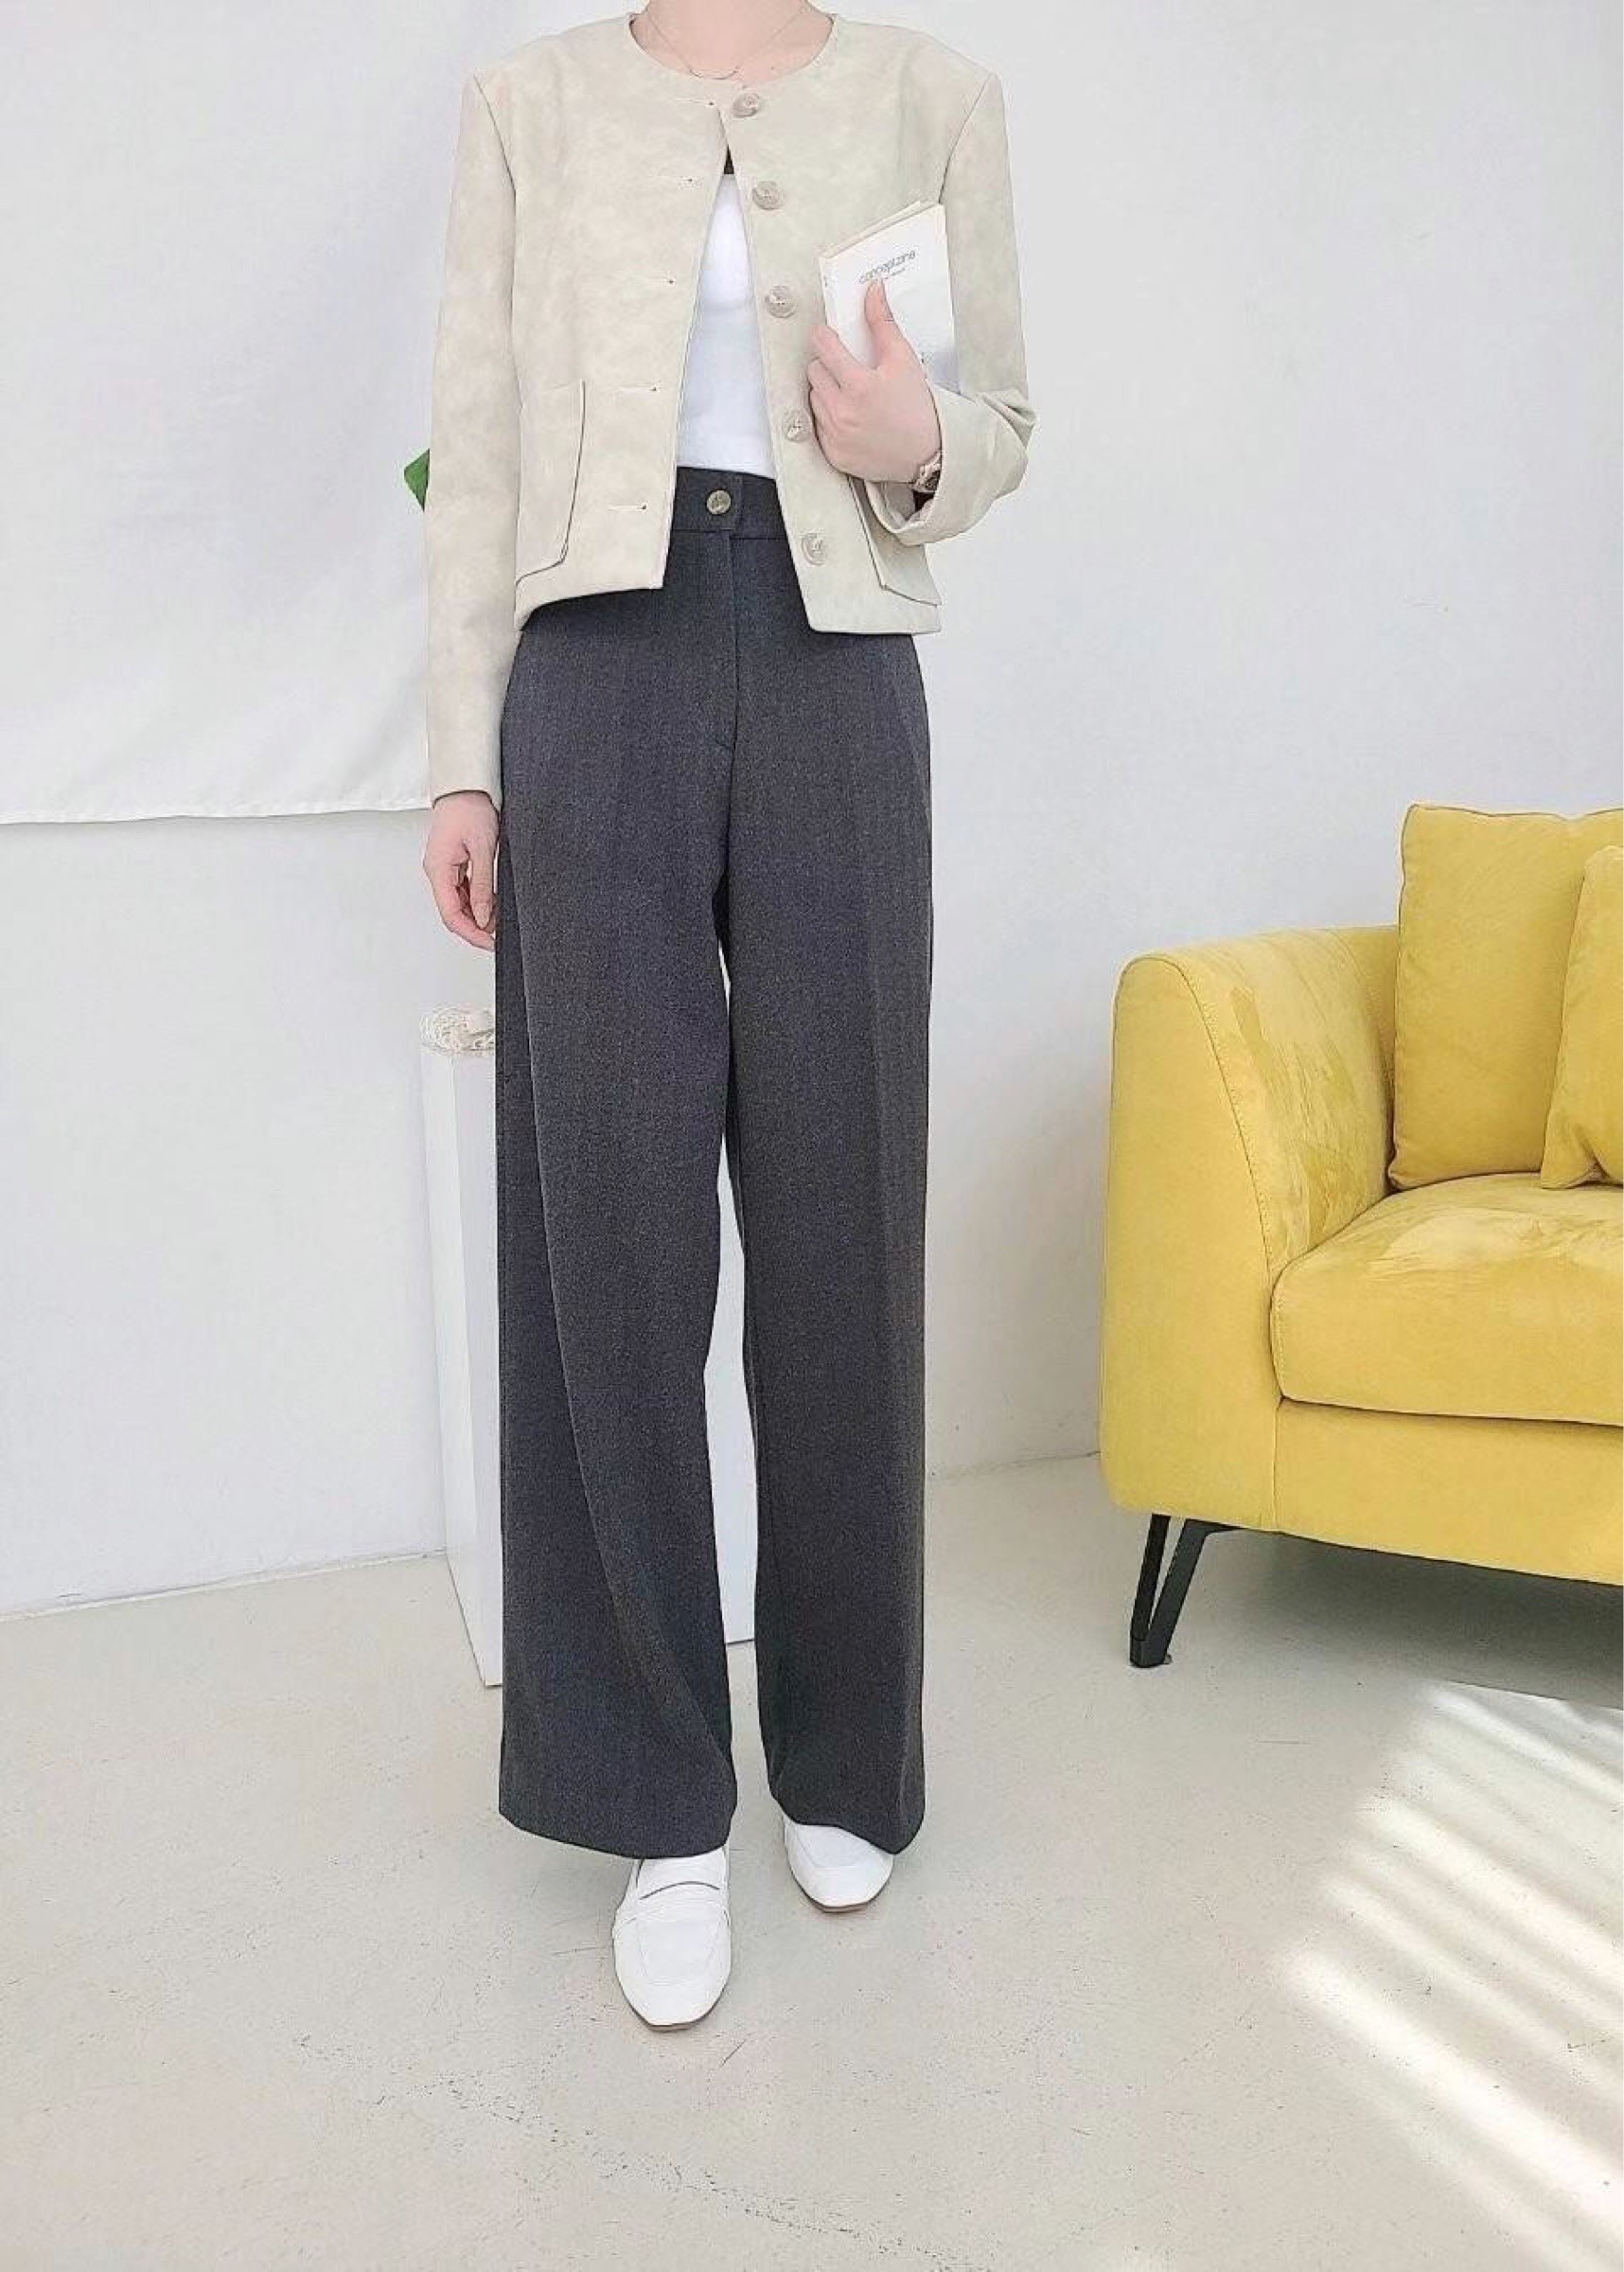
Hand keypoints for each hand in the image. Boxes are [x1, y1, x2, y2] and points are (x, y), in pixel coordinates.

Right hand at [423, 790, 499, 949]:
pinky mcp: (453, 864)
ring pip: (459, 903)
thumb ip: (482, 886)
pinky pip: (463, 890)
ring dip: (478, 914)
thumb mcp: (482, 849)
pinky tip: (493, 902)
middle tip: (500, 934)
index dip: (471, 933)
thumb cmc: (470, 808)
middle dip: (476, 926)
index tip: (491, 943)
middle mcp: (437, 872)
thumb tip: (482, 917)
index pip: (451, 915)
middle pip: (453, 912)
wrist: (466, 784)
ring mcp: (444, 869)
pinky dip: (478, 900)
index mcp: (438, 869)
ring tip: (500, 917)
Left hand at [806, 278, 940, 485]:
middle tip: (848, 368)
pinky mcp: (833, 454)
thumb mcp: (903, 360)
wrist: (927, 455)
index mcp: (859, 386)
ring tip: (851, 395)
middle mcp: (843, 413)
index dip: (825, 336)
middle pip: (814, 371)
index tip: (830, 336)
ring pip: (813, 398)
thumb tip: (873, 292)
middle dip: (828, 365)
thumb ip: (883, 323)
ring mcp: (835, 436)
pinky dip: (829, 418)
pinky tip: (851, 417)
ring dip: (826, 391)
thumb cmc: (918, 409)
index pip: (822, 345)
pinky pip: (818, 426)